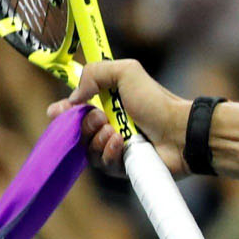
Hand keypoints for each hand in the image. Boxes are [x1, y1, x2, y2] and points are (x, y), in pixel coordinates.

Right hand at [62, 59, 187, 173]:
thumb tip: (74, 97)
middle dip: (82, 124)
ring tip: (116, 131)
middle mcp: (106, 126)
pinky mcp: (121, 167)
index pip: (71, 111)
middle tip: (101, 118)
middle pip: (74, 132)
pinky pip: (102, 164)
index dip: (61, 113)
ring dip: (97, 138)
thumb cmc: (156, 102)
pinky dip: (109, 152)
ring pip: (86, 149)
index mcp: (104, 104)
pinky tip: (123, 143)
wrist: (180, 131)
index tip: (59, 111)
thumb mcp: (127, 72)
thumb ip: (96, 72)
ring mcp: (113, 148)